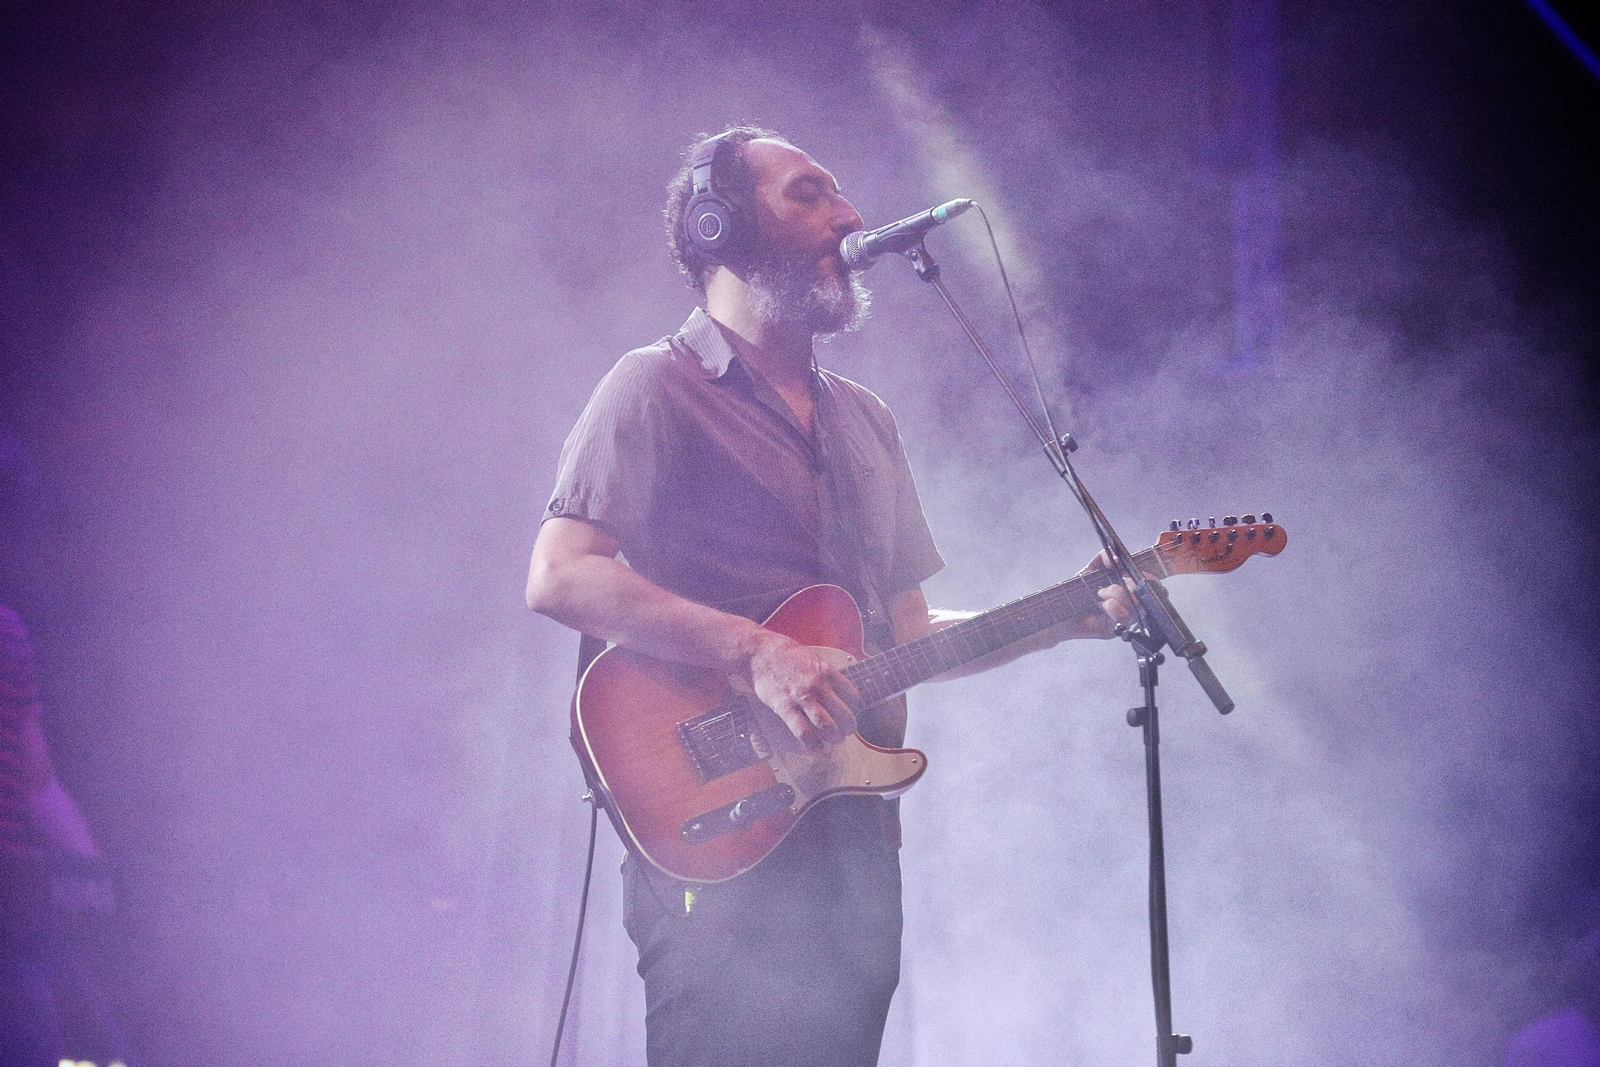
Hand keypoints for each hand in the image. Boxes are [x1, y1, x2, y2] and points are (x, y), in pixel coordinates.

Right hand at [742, 630, 859, 746]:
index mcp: (826, 671)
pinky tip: (817, 749)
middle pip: (844, 714)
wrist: (758, 653)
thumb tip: (835, 687)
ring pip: (827, 725)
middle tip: (846, 731)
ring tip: (834, 740)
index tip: (850, 711)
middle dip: (848, 727)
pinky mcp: (785, 707)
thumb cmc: (783, 653)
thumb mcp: (811, 658)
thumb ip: (824, 673)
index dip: (854, 706)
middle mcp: (818, 685)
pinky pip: (803, 732)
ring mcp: (802, 697)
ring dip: (834, 737)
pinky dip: (813, 745)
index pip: (852, 695)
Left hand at [1078, 549, 1148, 638]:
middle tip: (1107, 587)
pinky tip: (1102, 605)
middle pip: (1144, 594)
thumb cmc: (1077, 591)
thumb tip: (1116, 556)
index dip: (1149, 578)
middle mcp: (1129, 603)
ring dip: (1117, 595)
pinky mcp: (1116, 629)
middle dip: (1128, 586)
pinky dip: (1114, 608)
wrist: (1061, 610)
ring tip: (1100, 595)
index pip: (1149, 583)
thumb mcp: (1090, 569)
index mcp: (1127, 587)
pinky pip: (1125, 618)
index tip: (1136, 574)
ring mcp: (1124, 617)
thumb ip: (1104, 558)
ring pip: (1137, 606)